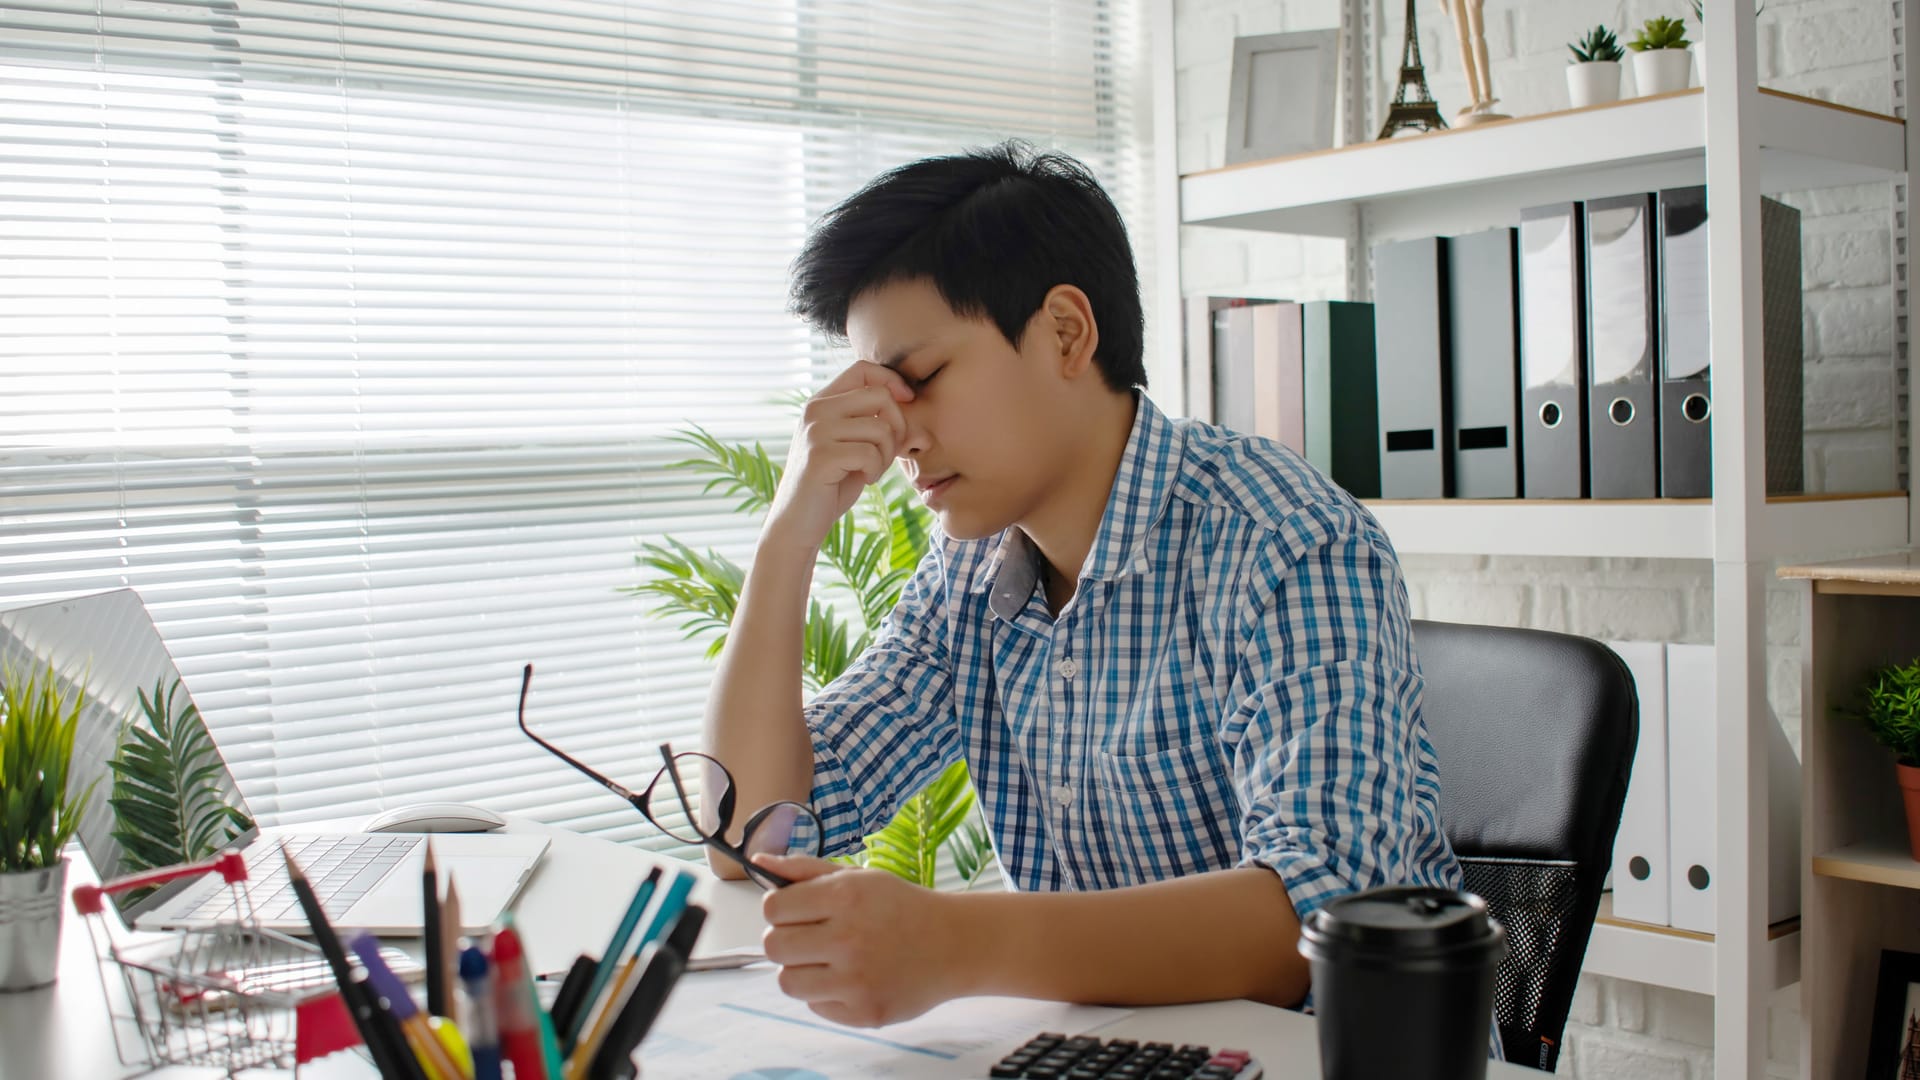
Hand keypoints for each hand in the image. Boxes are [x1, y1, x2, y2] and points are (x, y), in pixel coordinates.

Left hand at [756, 853, 970, 1027]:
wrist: (954, 944)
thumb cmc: (901, 907)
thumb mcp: (858, 877)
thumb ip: (804, 870)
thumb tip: (757, 861)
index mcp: (845, 897)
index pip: (773, 907)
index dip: (780, 909)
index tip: (798, 913)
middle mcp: (849, 938)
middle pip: (773, 946)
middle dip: (787, 940)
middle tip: (812, 938)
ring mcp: (856, 980)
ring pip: (788, 981)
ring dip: (802, 970)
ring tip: (829, 961)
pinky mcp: (864, 1012)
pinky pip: (815, 1006)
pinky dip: (827, 994)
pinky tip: (851, 979)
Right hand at [765, 360, 914, 550]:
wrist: (797, 523)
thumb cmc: (831, 484)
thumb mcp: (853, 445)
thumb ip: (874, 421)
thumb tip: (914, 401)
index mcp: (821, 402)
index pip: (863, 369)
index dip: (892, 381)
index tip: (907, 402)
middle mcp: (815, 410)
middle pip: (879, 396)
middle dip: (897, 426)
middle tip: (887, 453)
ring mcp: (815, 432)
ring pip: (880, 428)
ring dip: (886, 455)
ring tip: (871, 470)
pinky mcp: (821, 456)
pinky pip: (871, 453)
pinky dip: (875, 470)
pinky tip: (863, 480)